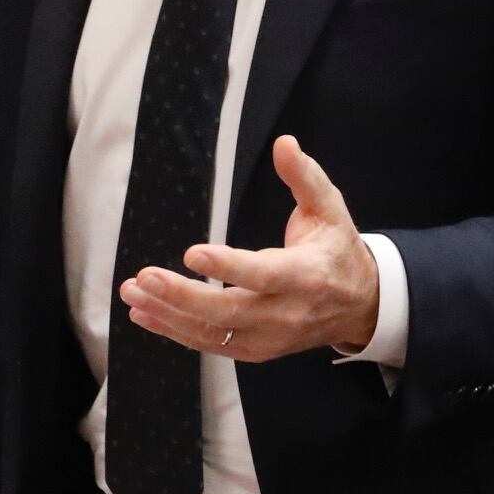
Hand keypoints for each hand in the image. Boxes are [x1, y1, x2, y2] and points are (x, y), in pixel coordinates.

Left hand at [122, 135, 379, 362]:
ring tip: (133, 293)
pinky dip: (175, 332)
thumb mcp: (329, 208)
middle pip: (228, 312)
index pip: (263, 275)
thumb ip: (304, 176)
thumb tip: (283, 143)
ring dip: (168, 315)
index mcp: (306, 275)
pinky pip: (211, 345)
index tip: (192, 252)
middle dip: (182, 296)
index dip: (228, 266)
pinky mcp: (255, 351)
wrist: (359, 305)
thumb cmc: (337, 249)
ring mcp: (269, 338)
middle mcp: (286, 313)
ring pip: (213, 334)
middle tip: (144, 277)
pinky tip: (145, 314)